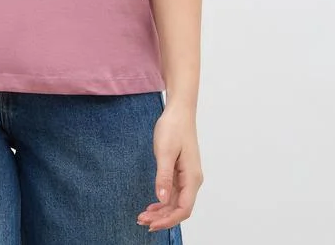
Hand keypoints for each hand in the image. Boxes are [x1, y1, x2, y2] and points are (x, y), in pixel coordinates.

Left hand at [137, 103, 203, 232]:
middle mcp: (192, 180)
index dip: (168, 220)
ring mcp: (187, 177)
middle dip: (162, 218)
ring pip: (176, 202)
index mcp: (192, 177)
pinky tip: (153, 204)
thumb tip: (162, 199)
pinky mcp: (181, 172)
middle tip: (142, 221)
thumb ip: (164, 177)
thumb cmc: (173, 127)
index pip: (183, 209)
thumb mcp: (164, 151)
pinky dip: (163, 201)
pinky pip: (174, 193)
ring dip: (161, 211)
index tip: (151, 224)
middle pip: (180, 208)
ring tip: (144, 216)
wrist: (179, 111)